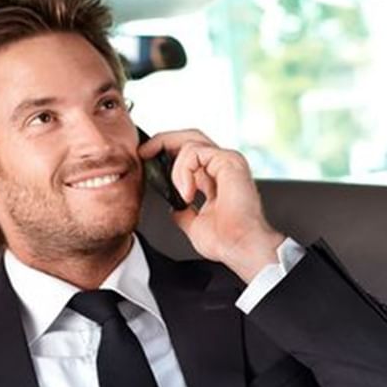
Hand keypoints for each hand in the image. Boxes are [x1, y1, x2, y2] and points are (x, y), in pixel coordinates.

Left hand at [138, 130, 284, 281]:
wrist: (241, 248)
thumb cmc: (227, 241)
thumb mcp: (194, 224)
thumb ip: (183, 211)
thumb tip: (173, 207)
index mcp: (217, 178)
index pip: (190, 153)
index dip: (166, 151)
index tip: (146, 159)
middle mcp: (224, 166)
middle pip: (190, 138)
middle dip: (163, 141)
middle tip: (145, 152)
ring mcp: (228, 161)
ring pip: (190, 142)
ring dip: (176, 167)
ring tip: (181, 194)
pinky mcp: (229, 161)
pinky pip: (195, 151)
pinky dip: (184, 170)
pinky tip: (186, 192)